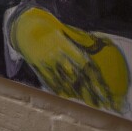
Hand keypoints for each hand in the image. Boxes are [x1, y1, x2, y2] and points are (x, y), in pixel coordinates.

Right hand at [10, 6, 128, 111]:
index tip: (106, 90)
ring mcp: (46, 63)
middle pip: (76, 78)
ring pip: (64, 83)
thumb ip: (80, 38)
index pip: (85, 64)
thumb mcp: (65, 30)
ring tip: (90, 104)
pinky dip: (61, 91)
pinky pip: (50, 82)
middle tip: (102, 104)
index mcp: (65, 45)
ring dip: (78, 95)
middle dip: (90, 92)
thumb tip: (98, 44)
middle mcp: (56, 55)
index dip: (97, 79)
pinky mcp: (38, 68)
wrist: (25, 26)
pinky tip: (70, 98)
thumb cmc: (50, 28)